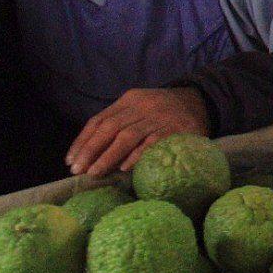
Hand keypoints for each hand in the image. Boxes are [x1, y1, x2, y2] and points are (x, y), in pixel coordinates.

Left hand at [66, 88, 209, 176]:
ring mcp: (159, 117)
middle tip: (78, 170)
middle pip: (110, 128)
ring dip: (108, 156)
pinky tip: (124, 168)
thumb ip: (121, 122)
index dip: (82, 141)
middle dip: (91, 150)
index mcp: (129, 100)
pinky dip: (136, 156)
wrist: (202, 101)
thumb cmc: (164, 112)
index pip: (99, 120)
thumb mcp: (141, 107)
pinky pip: (152, 143)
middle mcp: (142, 106)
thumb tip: (91, 151)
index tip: (70, 160)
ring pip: (127, 136)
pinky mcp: (176, 129)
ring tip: (95, 173)